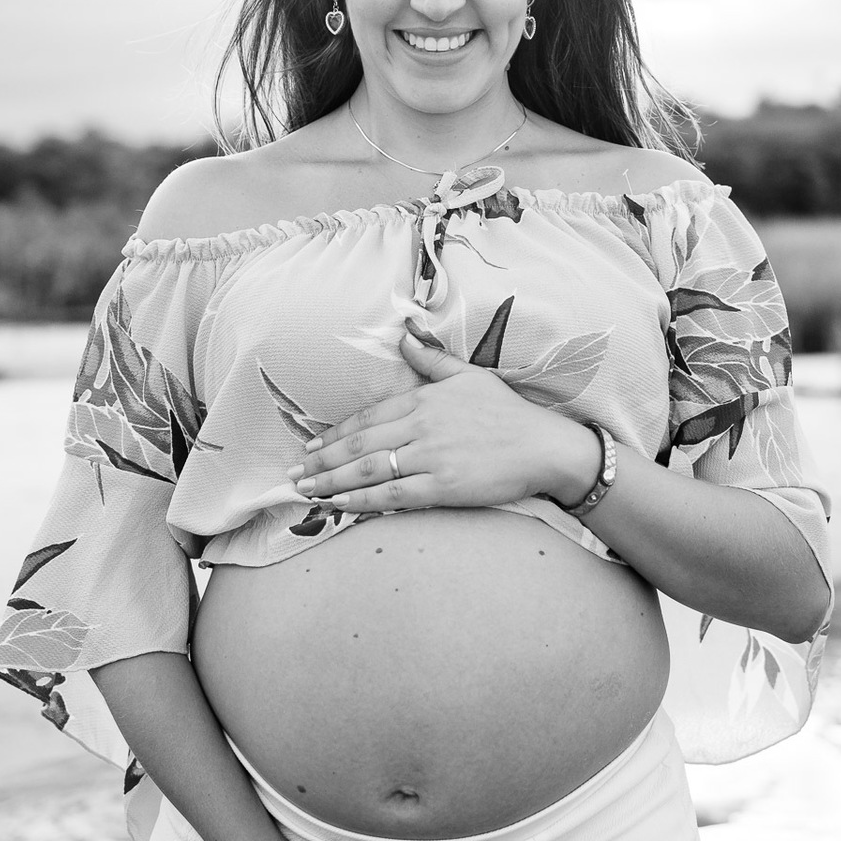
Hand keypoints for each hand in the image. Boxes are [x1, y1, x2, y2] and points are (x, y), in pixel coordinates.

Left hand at [287, 319, 586, 513]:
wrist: (544, 446)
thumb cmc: (508, 412)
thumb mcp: (470, 375)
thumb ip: (431, 359)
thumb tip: (405, 333)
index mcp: (424, 400)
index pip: (368, 418)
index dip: (335, 434)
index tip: (311, 446)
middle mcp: (421, 427)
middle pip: (360, 445)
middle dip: (323, 461)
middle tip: (296, 473)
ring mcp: (430, 458)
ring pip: (368, 471)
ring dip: (332, 482)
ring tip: (306, 492)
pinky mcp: (442, 487)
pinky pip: (392, 496)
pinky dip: (361, 501)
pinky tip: (340, 506)